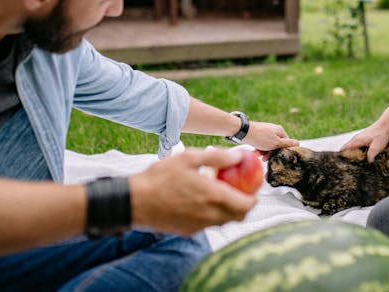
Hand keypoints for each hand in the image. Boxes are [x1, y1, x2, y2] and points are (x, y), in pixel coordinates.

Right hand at [129, 148, 256, 234]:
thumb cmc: (160, 177)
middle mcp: (209, 216)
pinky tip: (201, 201)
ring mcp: (199, 226)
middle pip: (238, 217)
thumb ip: (217, 158)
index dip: (254, 197)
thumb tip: (239, 157)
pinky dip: (212, 215)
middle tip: (242, 191)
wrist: (134, 202)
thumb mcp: (189, 158)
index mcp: (213, 197)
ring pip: (223, 222)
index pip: (246, 205)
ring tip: (220, 193)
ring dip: (228, 210)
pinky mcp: (188, 231)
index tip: (254, 187)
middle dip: (244, 205)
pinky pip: (208, 224)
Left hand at [244, 121, 297, 157]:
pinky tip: (254, 151)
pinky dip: (258, 148)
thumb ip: (287, 144)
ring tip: (257, 154)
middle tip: (265, 158)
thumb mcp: (276, 143)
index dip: (282, 151)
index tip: (276, 156)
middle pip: (276, 145)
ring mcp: (265, 132)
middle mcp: (273, 130)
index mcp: (280, 131)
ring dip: (263, 151)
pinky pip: (261, 143)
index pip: (286, 143)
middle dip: (270, 152)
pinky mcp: (258, 134)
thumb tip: (298, 143)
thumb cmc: (261, 138)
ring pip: (268, 145)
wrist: (244, 132)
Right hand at [340, 86, 388, 162]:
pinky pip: (356, 145)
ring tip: (356, 163)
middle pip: (346, 149)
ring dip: (353, 154)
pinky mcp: (363, 138)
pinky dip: (357, 151)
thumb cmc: (381, 135)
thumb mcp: (376, 148)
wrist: (386, 125)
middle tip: (350, 166)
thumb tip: (367, 163)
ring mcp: (359, 138)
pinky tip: (363, 156)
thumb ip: (370, 156)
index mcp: (356, 141)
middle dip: (346, 156)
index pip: (343, 149)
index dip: (341, 156)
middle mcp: (355, 139)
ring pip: (351, 147)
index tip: (343, 164)